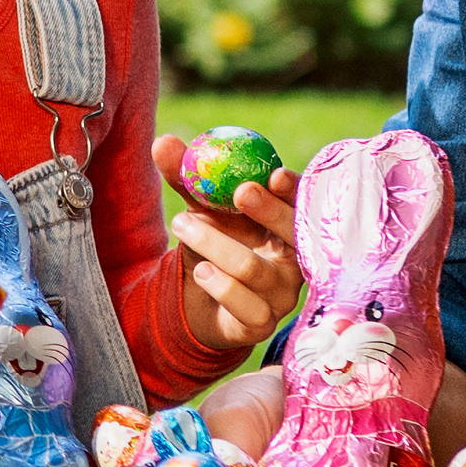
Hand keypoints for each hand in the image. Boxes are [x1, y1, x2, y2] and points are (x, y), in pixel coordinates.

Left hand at [170, 174, 305, 350]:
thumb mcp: (200, 210)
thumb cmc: (212, 247)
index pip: (302, 205)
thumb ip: (186, 180)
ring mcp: (282, 294)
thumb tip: (163, 142)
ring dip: (215, 244)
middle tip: (240, 191)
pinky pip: (246, 305)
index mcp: (287, 226)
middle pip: (293, 234)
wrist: (198, 303)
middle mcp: (293, 259)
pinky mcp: (262, 324)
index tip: (275, 174)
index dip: (293, 191)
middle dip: (267, 210)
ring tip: (183, 225)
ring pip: (254, 268)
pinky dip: (219, 286)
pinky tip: (200, 272)